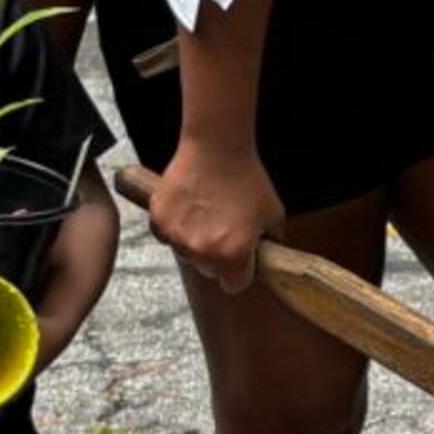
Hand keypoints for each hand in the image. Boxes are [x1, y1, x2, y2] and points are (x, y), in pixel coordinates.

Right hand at [150, 138, 279, 296]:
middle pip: (210, 270)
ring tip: (207, 212)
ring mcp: (178, 238)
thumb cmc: (246, 178)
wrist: (217, 148)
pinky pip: (168, 236)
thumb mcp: (273, 215)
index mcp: (233, 256)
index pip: (235, 284)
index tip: (241, 261)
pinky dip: (176, 226)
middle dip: (217, 256)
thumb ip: (270, 242)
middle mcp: (203, 252)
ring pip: (187, 253)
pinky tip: (189, 207)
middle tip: (224, 229)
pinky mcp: (159, 222)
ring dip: (195, 241)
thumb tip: (267, 254)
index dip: (240, 272)